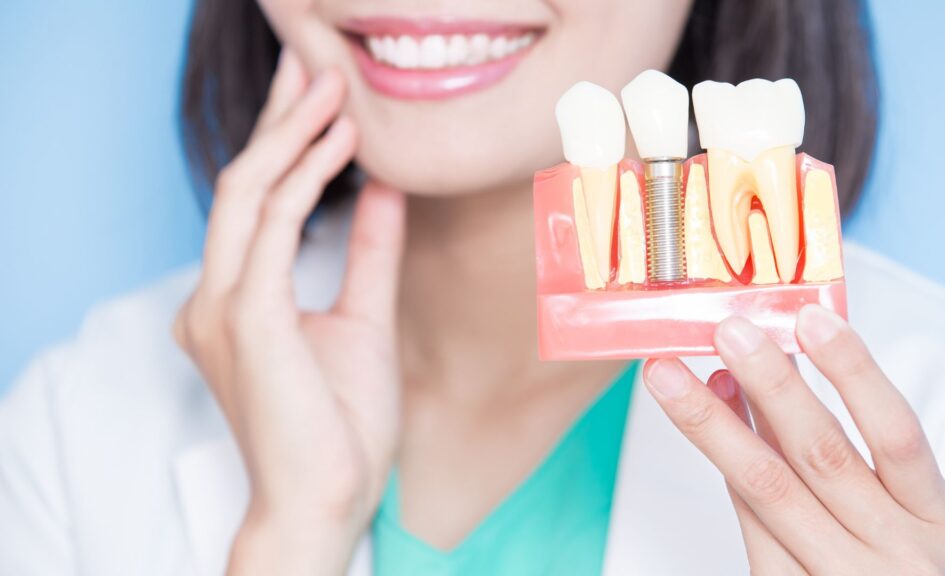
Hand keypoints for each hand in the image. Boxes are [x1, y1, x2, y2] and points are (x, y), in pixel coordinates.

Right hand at [173, 49, 405, 574]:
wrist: (327, 500)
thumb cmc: (339, 424)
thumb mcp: (363, 318)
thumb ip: (367, 252)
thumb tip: (383, 190)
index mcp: (235, 301)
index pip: (253, 202)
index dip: (283, 143)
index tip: (319, 99)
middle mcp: (215, 297)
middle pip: (241, 183)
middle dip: (279, 119)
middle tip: (314, 66)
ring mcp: (222, 307)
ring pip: (249, 192)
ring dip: (293, 134)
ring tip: (334, 88)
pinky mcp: (246, 318)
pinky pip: (271, 226)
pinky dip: (304, 177)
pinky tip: (342, 143)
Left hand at [643, 305, 944, 574]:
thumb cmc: (875, 553)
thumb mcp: (883, 501)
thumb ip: (831, 438)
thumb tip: (767, 362)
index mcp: (933, 519)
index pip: (897, 433)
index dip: (855, 371)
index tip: (811, 317)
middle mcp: (896, 554)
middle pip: (823, 454)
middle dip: (770, 384)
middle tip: (728, 332)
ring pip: (768, 486)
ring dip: (713, 421)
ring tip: (672, 373)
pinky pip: (748, 521)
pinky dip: (722, 465)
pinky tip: (702, 419)